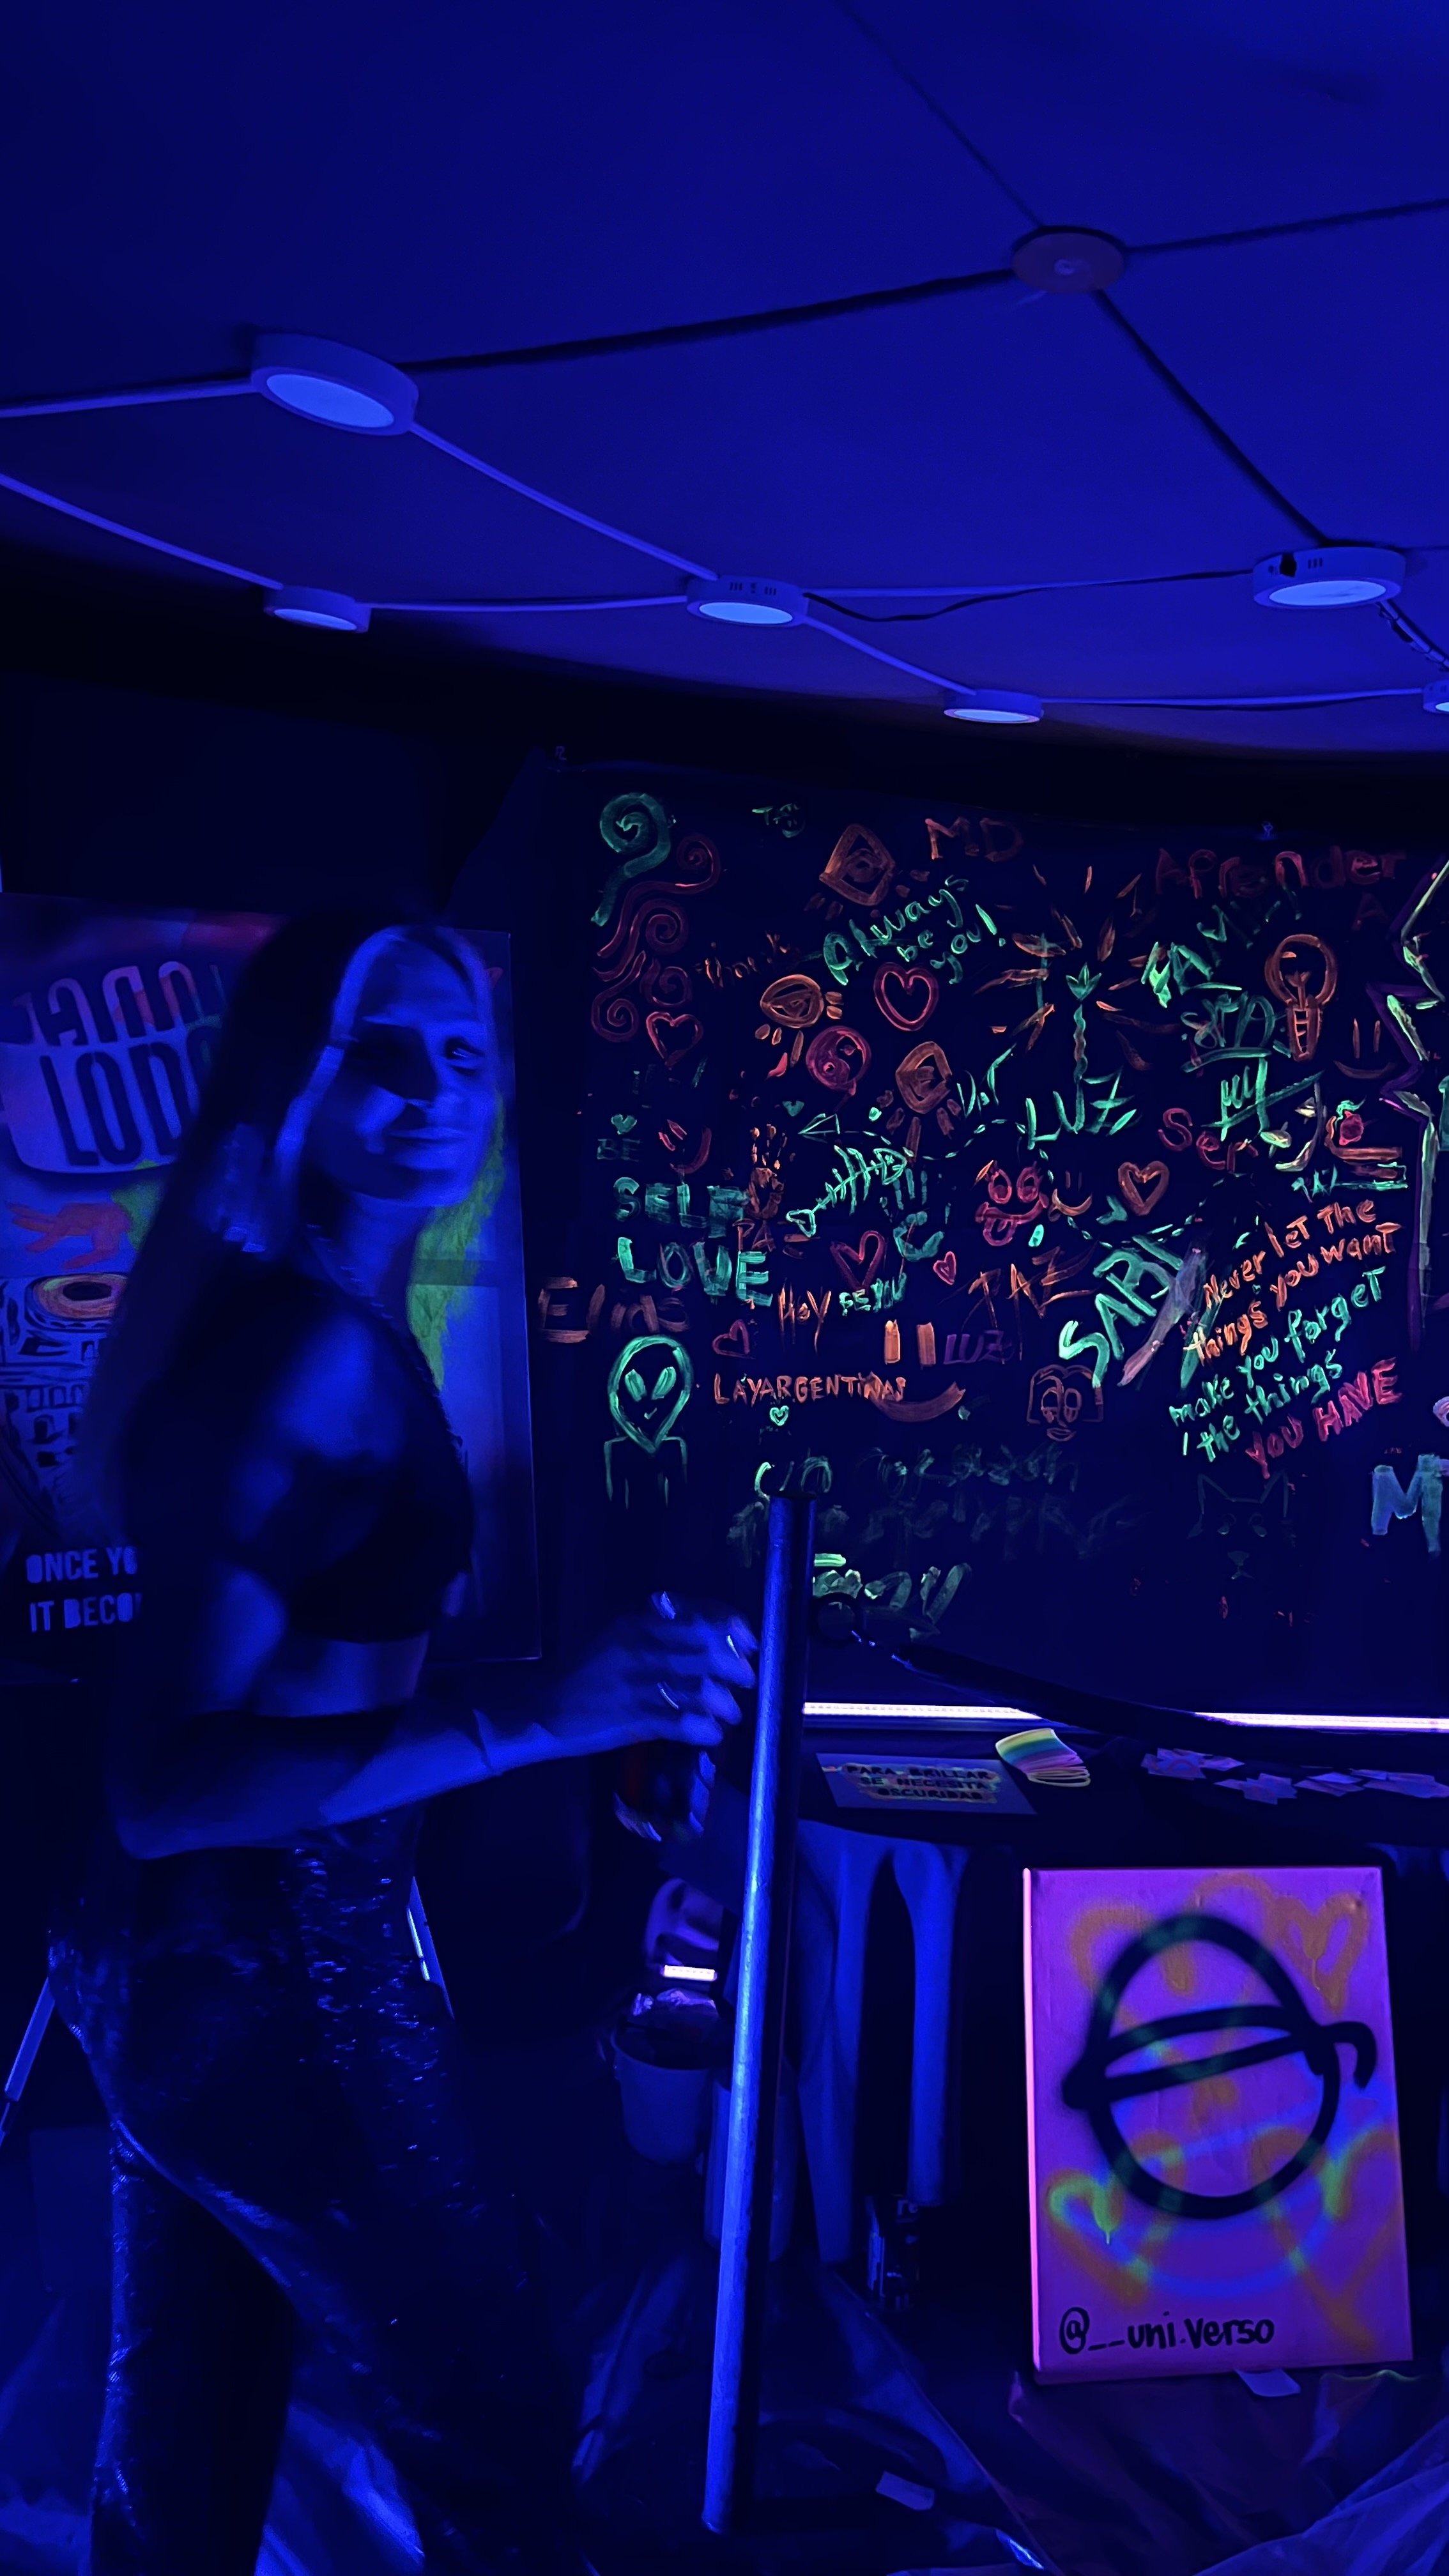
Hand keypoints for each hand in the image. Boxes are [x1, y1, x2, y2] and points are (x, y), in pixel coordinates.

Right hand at [546, 1594, 756, 1762]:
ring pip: (696, 1689)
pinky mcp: (631, 1719)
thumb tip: (714, 1633)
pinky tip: (711, 1733)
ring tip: (730, 1713)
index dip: (731, 1627)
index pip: (696, 1617)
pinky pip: (679, 1723)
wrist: (546, 1708)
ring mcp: (636, 1685)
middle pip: (704, 1652)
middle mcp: (639, 1649)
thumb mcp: (620, 1637)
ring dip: (723, 1702)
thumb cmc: (588, 1673)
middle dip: (734, 1667)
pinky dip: (703, 1729)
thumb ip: (660, 1630)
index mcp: (637, 1624)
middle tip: (747, 1679)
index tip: (749, 1640)